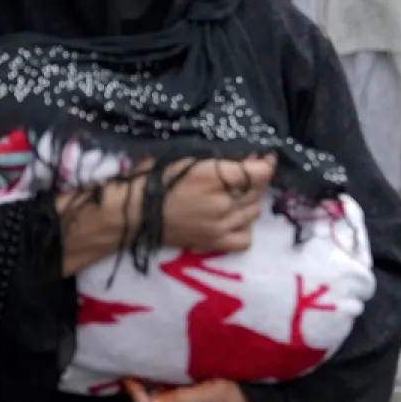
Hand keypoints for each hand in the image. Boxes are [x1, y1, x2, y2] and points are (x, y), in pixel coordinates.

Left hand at [125, 379, 260, 401]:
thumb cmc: (247, 388)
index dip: (138, 396)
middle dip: (143, 399)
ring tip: (157, 377)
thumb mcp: (217, 389)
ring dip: (152, 401)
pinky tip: (170, 387)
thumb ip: (184, 399)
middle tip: (146, 372)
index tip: (134, 372)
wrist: (272, 399)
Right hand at [158, 154, 276, 253]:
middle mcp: (222, 204)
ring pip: (255, 212)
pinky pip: (245, 239)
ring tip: (237, 195)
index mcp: (213, 176)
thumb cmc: (158, 178)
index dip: (266, 162)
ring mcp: (220, 227)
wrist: (135, 211)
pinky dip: (245, 227)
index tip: (263, 157)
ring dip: (250, 201)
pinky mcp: (213, 244)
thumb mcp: (189, 157)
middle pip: (259, 192)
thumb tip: (250, 158)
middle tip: (244, 174)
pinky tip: (235, 218)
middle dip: (256, 180)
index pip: (259, 173)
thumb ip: (220, 158)